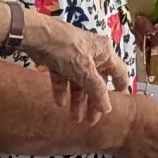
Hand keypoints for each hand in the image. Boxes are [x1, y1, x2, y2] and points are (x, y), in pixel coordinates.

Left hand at [18, 12, 133, 123]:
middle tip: (91, 121)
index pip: (119, 72)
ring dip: (77, 100)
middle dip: (93, 101)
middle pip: (97, 81)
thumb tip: (108, 109)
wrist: (37, 35)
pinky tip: (60, 103)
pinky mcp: (58, 59)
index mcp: (105, 52)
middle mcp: (92, 54)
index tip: (119, 106)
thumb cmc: (68, 50)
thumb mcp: (85, 71)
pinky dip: (62, 90)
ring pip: (79, 82)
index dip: (120, 88)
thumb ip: (97, 91)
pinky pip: (64, 78)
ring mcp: (74, 57)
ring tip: (75, 118)